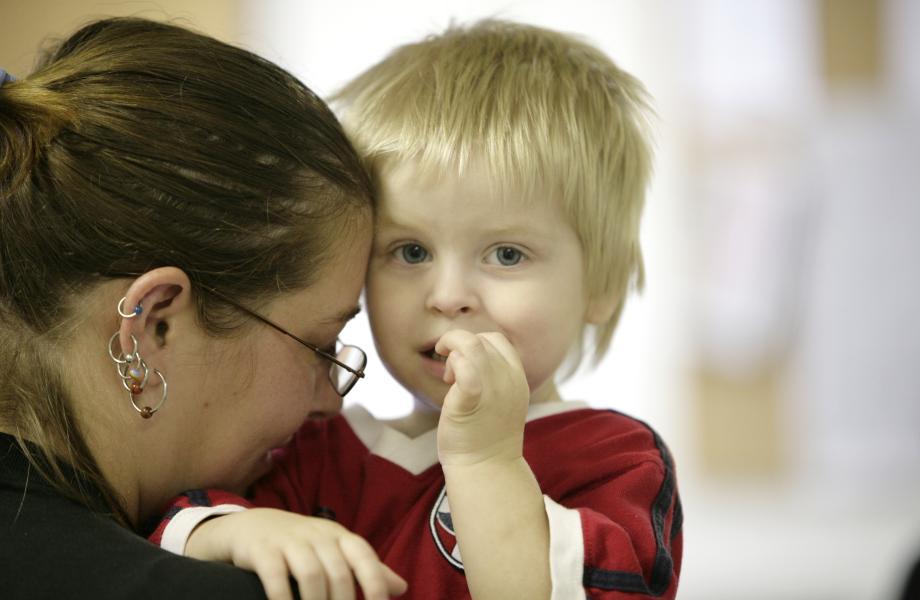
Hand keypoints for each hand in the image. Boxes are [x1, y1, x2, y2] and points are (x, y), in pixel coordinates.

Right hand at [186, 508, 406, 599]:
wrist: (252, 526)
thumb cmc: (302, 545)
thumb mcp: (335, 550)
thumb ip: (366, 569)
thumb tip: (401, 588)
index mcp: (339, 536)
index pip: (363, 555)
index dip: (375, 582)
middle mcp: (317, 535)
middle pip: (338, 572)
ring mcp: (289, 541)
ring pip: (311, 574)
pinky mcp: (263, 550)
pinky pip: (276, 575)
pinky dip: (283, 597)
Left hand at [435, 330, 529, 466]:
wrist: (486, 469)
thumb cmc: (486, 436)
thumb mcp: (501, 401)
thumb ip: (493, 377)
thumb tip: (465, 357)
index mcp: (517, 378)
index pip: (497, 340)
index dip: (476, 345)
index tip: (463, 366)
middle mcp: (508, 380)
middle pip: (481, 340)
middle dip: (460, 350)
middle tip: (451, 376)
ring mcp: (492, 390)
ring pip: (471, 344)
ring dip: (452, 352)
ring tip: (448, 378)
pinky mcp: (470, 401)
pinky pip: (466, 369)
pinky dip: (455, 364)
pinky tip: (448, 381)